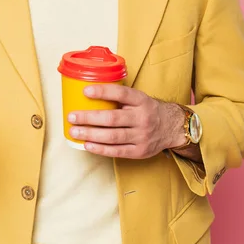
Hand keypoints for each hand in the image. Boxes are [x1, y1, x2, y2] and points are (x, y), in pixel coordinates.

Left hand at [68, 83, 185, 158]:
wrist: (171, 127)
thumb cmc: (147, 109)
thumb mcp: (138, 98)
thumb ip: (120, 97)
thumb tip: (88, 93)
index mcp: (141, 100)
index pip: (121, 93)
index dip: (103, 92)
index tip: (85, 91)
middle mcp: (142, 118)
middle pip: (112, 118)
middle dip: (89, 118)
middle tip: (72, 116)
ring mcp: (142, 136)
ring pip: (113, 136)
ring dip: (90, 134)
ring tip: (74, 131)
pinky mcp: (140, 151)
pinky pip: (117, 151)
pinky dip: (100, 149)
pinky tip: (87, 145)